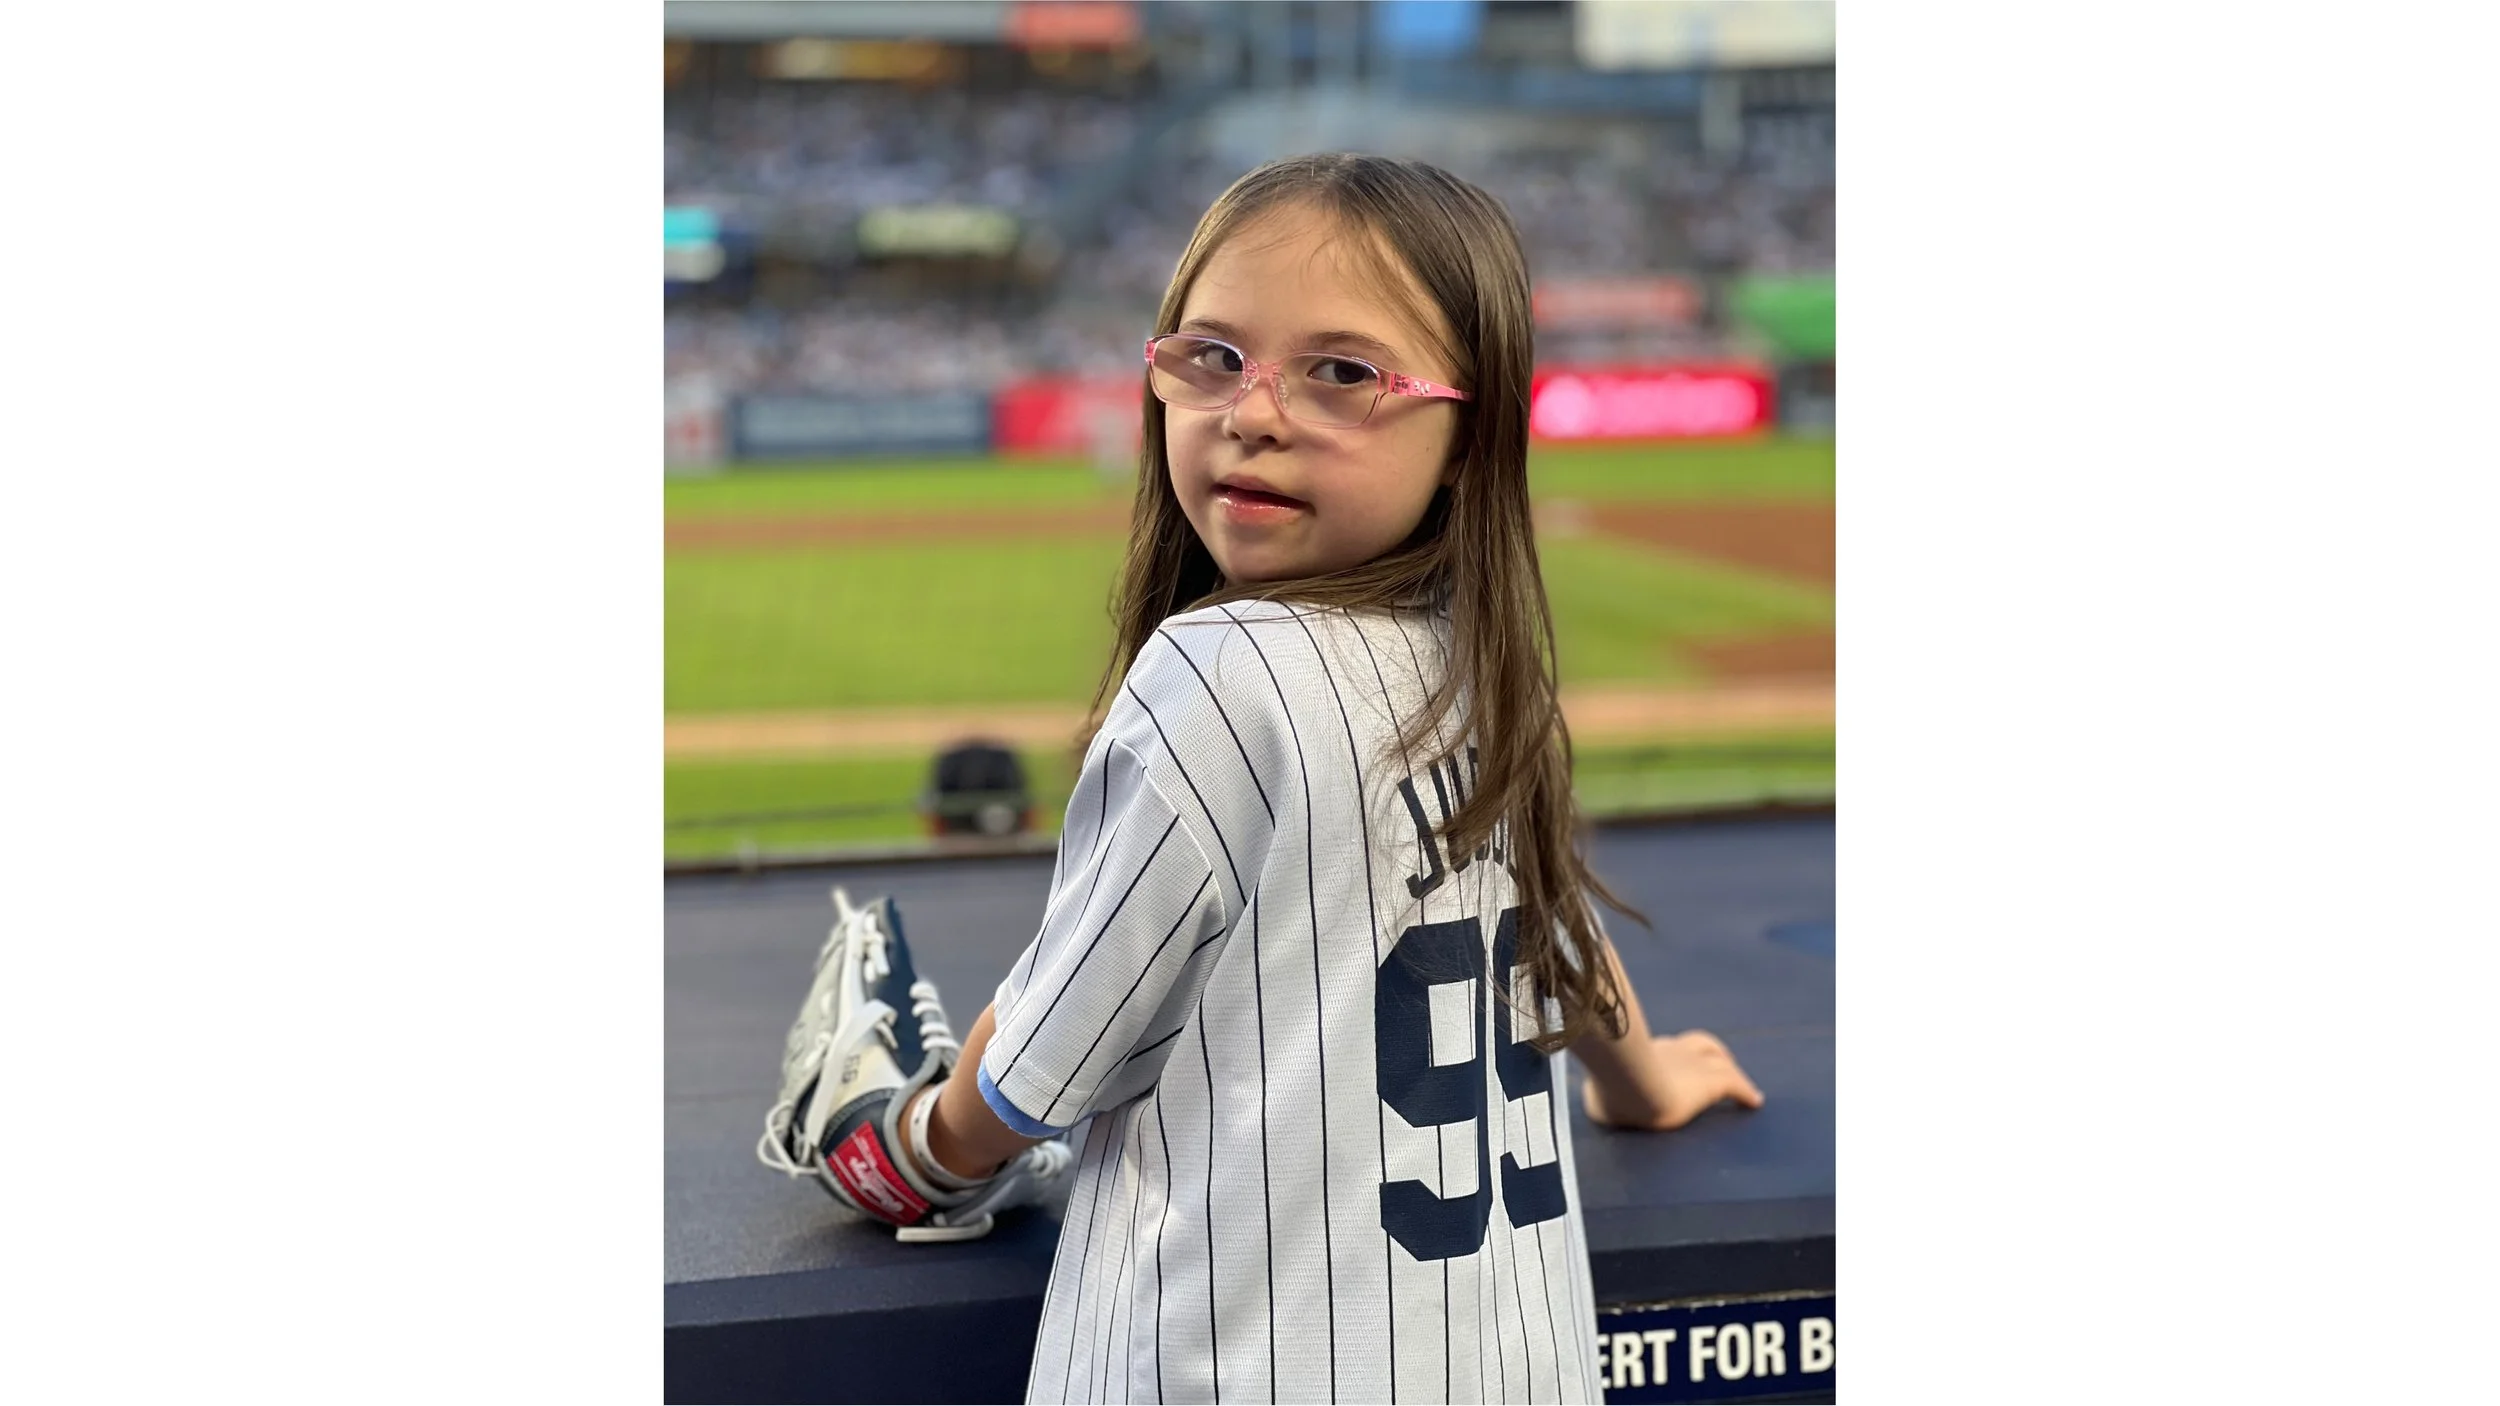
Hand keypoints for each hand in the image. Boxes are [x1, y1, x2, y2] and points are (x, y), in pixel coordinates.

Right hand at [1581, 1030, 1764, 1130]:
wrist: (1629, 1087)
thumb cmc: (1608, 1091)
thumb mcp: (1598, 1094)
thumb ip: (1602, 1096)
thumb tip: (1596, 1100)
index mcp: (1644, 1051)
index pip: (1668, 1046)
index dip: (1679, 1052)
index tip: (1681, 1063)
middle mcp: (1673, 1051)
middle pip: (1699, 1046)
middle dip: (1710, 1055)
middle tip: (1719, 1065)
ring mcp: (1694, 1065)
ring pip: (1721, 1063)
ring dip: (1730, 1071)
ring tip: (1742, 1087)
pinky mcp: (1712, 1083)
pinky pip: (1735, 1085)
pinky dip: (1746, 1093)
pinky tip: (1754, 1102)